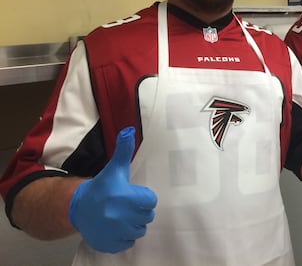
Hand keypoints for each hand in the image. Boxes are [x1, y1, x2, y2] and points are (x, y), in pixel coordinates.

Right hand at [69, 127, 156, 252]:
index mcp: (124, 197)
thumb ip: (124, 150)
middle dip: (139, 210)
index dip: (144, 197)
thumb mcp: (115, 168)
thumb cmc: (102, 186)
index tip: (133, 194)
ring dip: (134, 223)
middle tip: (127, 205)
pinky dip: (125, 237)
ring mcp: (115, 233)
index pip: (151, 201)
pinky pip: (129, 243)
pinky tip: (117, 227)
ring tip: (122, 215)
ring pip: (139, 230)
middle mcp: (120, 217)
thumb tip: (129, 129)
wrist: (78, 207)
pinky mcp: (110, 244)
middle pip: (147, 216)